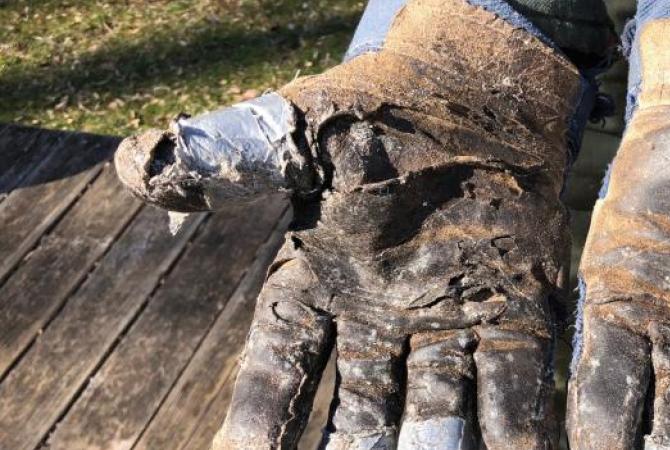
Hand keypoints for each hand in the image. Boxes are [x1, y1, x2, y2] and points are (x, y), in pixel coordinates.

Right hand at [114, 0, 581, 447]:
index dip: (262, 417)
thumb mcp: (299, 133)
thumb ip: (229, 157)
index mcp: (317, 288)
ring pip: (437, 411)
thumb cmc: (376, 111)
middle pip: (360, 410)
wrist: (470, 93)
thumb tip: (134, 167)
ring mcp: (447, 324)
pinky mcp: (513, 314)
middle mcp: (378, 323)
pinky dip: (514, 423)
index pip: (281, 368)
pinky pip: (511, 381)